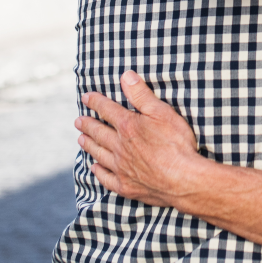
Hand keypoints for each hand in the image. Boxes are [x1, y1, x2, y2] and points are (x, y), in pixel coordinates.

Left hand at [76, 71, 206, 206]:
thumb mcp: (162, 112)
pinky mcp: (126, 186)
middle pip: (99, 133)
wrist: (183, 179)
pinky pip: (106, 178)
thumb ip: (142, 95)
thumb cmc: (176, 144)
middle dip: (87, 125)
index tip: (86, 98)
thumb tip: (125, 76)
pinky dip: (98, 172)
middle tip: (78, 122)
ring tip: (81, 140)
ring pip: (99, 154)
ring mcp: (121, 168)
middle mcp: (119, 147)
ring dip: (89, 145)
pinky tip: (94, 168)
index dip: (95, 102)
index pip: (107, 110)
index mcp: (128, 127)